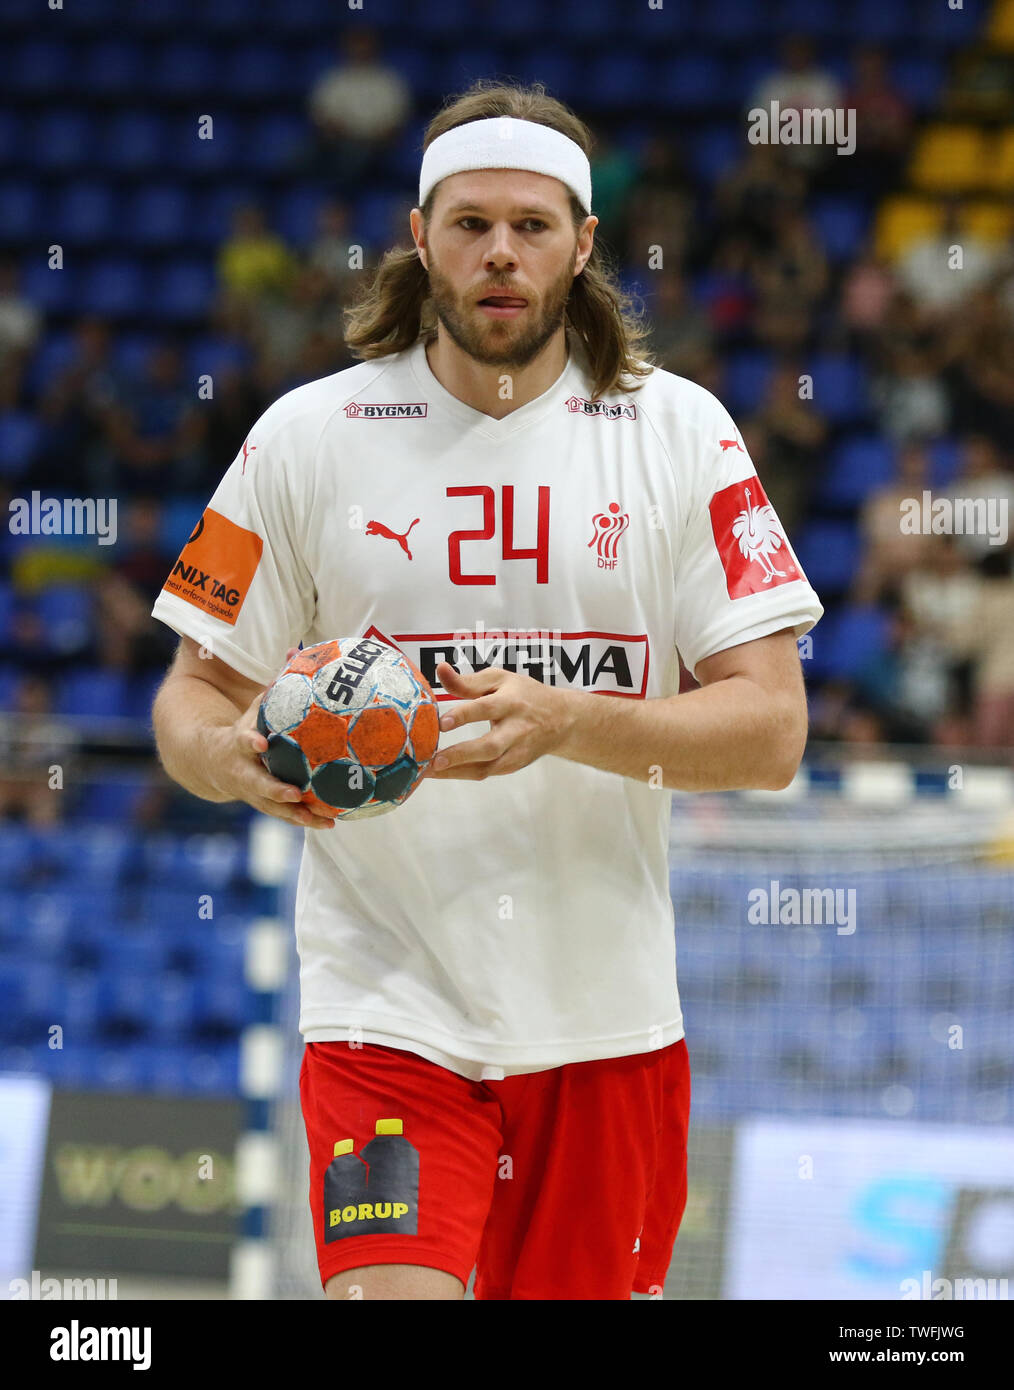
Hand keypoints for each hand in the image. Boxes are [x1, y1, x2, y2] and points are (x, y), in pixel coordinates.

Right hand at [207, 655, 336, 829]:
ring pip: (273, 807)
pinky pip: (285, 814)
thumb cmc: (241, 729)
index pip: (242, 741)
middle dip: (274, 790)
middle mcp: (242, 772)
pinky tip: (331, 822)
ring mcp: (251, 792)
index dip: (249, 742)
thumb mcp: (252, 708)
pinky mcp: (262, 805)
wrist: (208, 763)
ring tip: (323, 820)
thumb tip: (296, 650)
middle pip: (257, 784)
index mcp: (236, 744)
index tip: (260, 742)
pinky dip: (305, 819)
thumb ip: (273, 686)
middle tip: (295, 793)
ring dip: (296, 814)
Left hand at [426, 662, 575, 780]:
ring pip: (486, 766)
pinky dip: (461, 774)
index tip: (442, 722)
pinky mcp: (513, 766)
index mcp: (511, 702)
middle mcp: (516, 729)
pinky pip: (485, 773)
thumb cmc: (524, 695)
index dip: (464, 715)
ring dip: (456, 770)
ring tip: (427, 770)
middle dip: (461, 754)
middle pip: (490, 746)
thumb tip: (439, 669)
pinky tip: (439, 772)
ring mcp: (516, 751)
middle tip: (434, 760)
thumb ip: (468, 680)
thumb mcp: (500, 680)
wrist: (561, 720)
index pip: (486, 708)